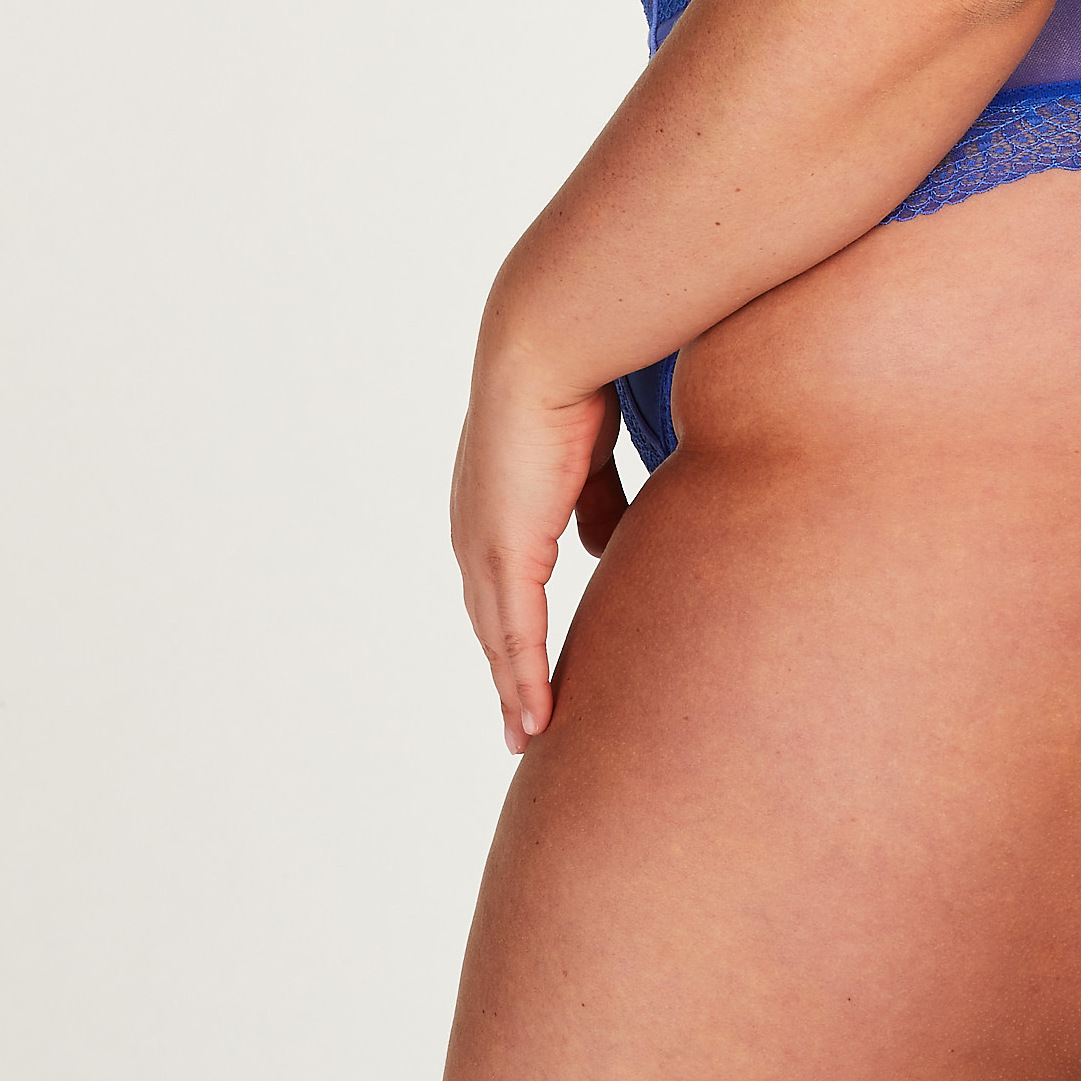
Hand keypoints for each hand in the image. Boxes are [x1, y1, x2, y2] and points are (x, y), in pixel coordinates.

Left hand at [450, 349, 624, 753]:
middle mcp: (476, 528)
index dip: (514, 630)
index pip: (503, 582)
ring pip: (498, 639)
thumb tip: (604, 547)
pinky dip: (523, 682)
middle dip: (507, 673)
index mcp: (495, 502)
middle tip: (526, 724)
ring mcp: (484, 543)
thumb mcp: (592, 453)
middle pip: (492, 621)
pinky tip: (538, 722)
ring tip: (532, 736)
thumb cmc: (578, 379)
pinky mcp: (504, 553)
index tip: (529, 671)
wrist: (550, 344)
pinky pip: (515, 635)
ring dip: (514, 691)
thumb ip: (597, 502)